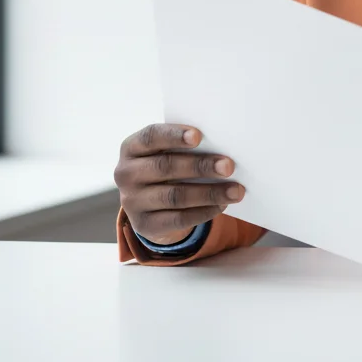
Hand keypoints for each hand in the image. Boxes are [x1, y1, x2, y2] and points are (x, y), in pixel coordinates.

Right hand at [114, 124, 244, 245]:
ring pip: (174, 196)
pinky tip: (222, 205)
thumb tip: (223, 147)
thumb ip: (186, 146)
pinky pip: (177, 219)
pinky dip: (203, 211)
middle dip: (200, 166)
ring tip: (235, 190)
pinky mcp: (144, 225)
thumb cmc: (167, 164)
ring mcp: (132, 202)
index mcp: (132, 147)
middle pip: (165, 167)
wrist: (149, 202)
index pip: (151, 137)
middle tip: (229, 166)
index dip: (174, 136)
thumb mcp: (167, 151)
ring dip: (209, 193)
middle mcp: (126, 173)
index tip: (199, 136)